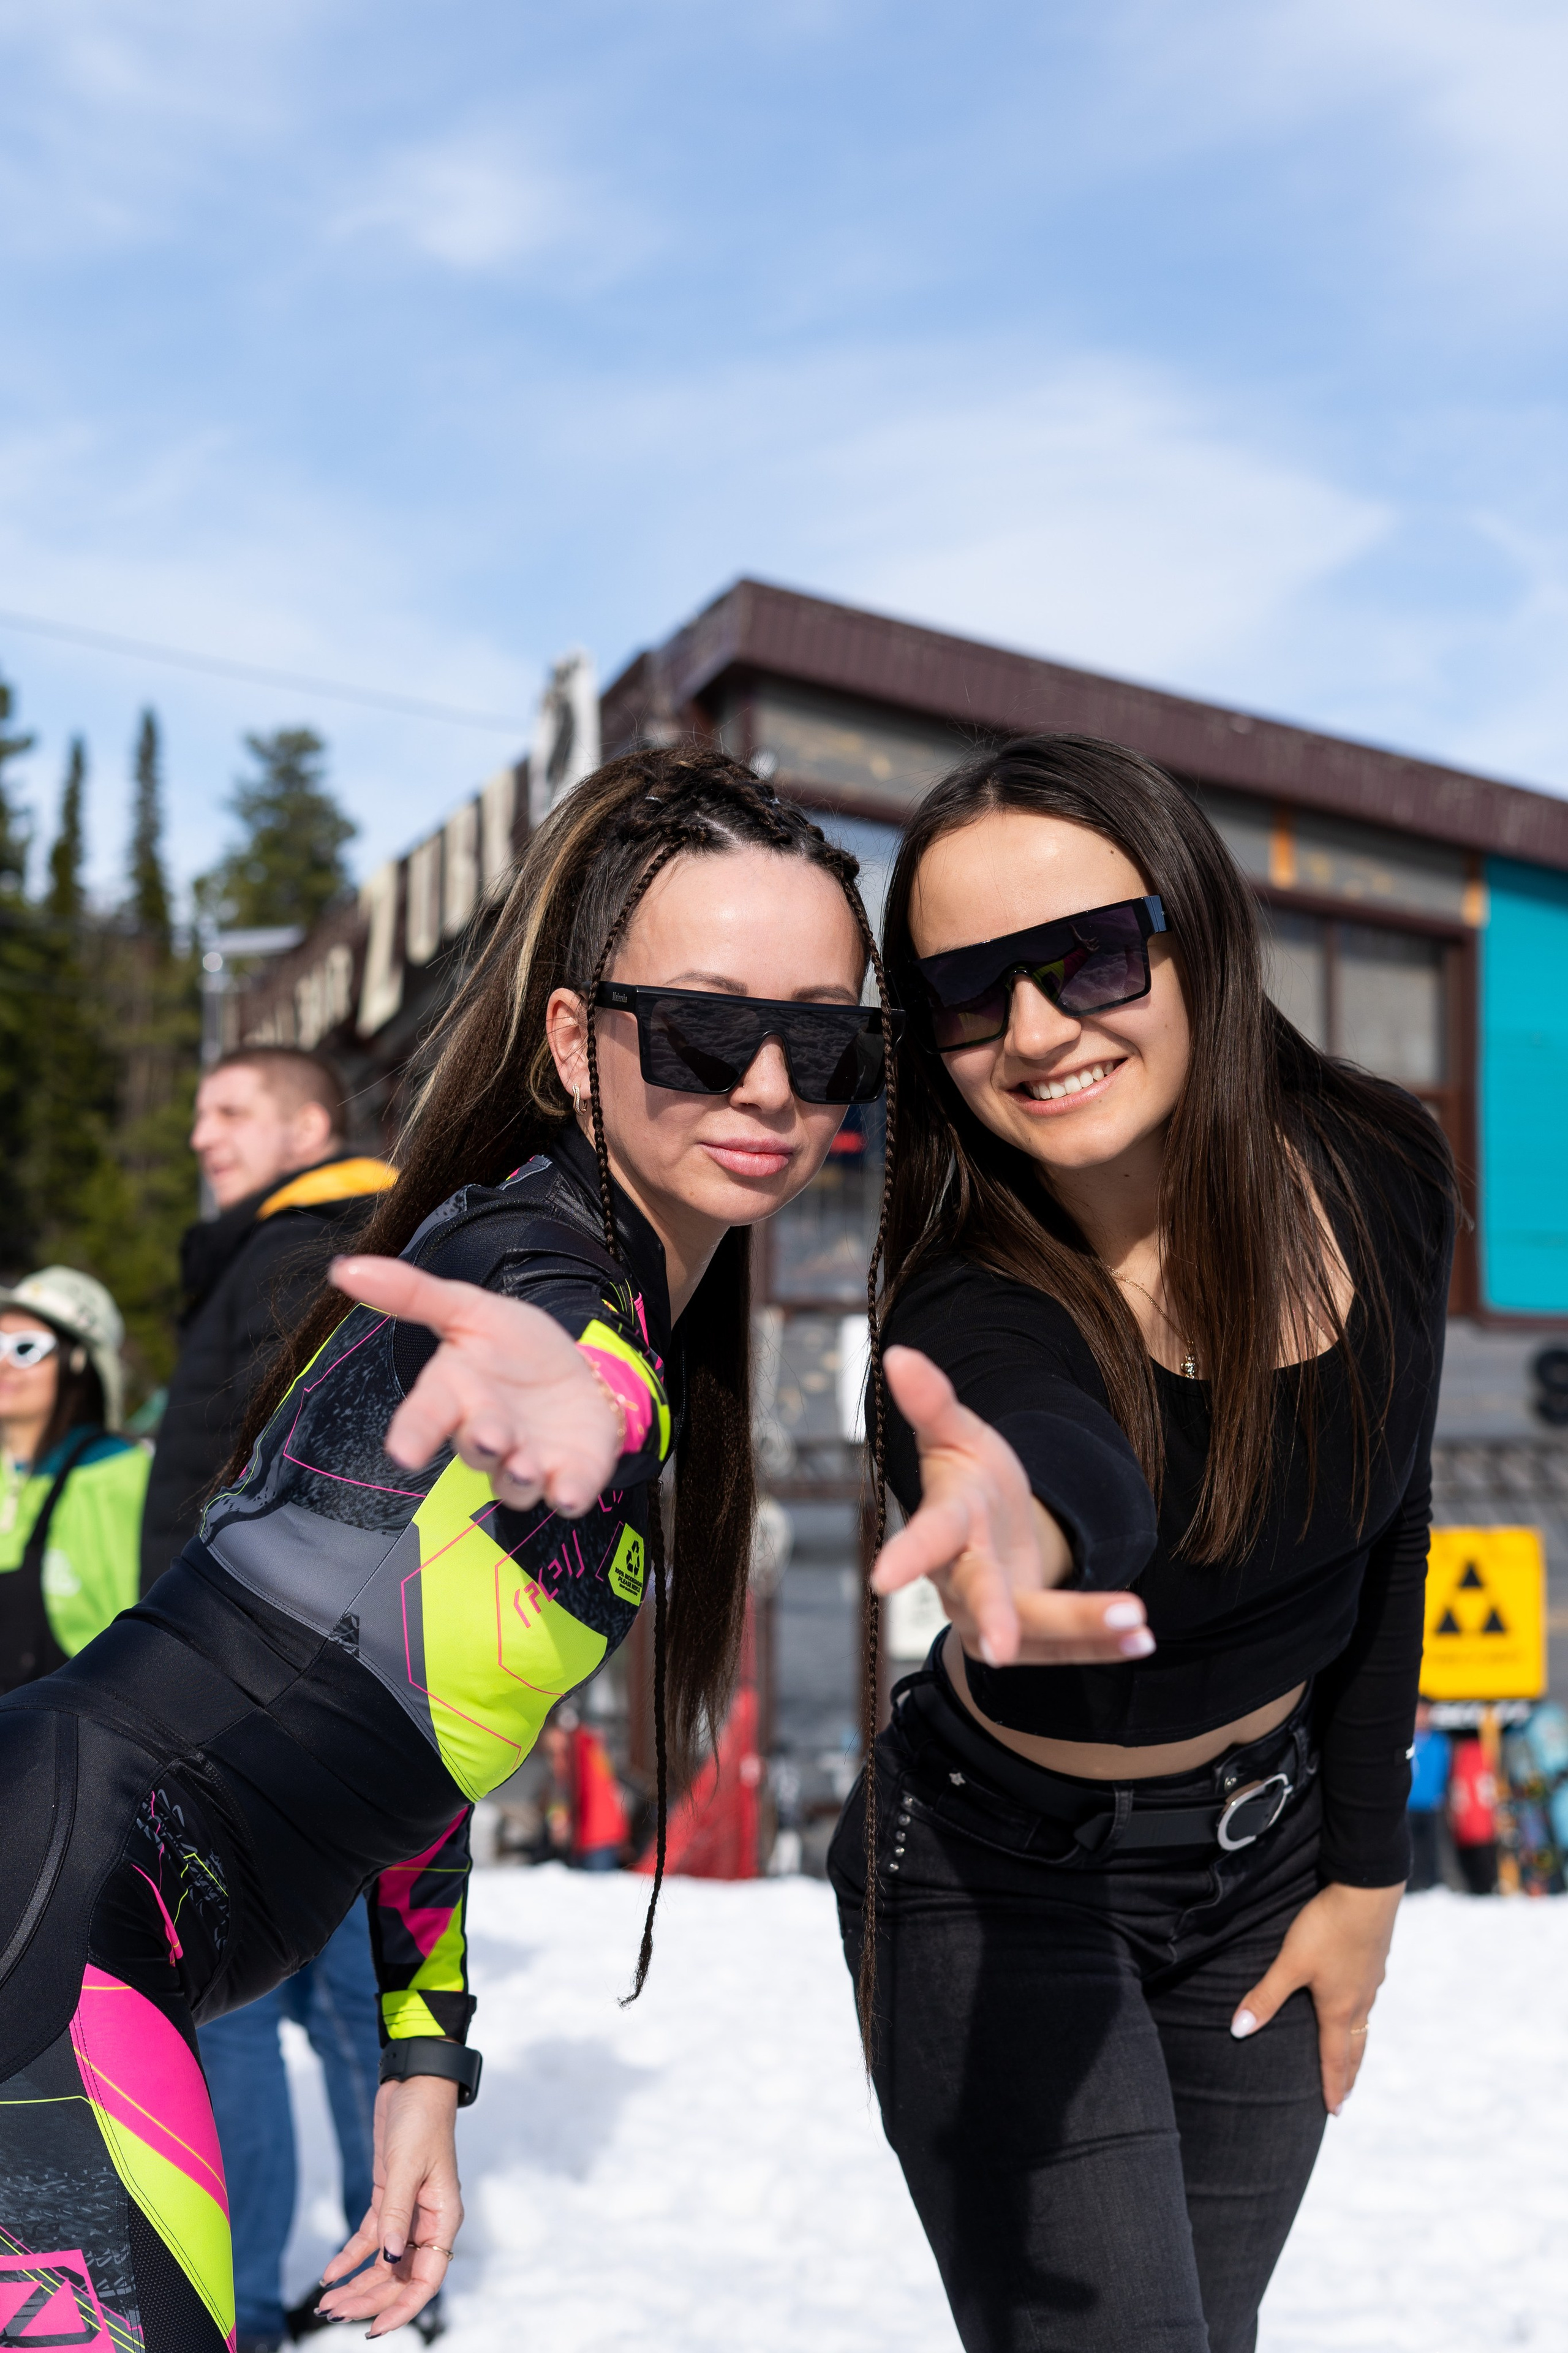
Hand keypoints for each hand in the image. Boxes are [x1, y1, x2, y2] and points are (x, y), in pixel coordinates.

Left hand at [317, 2074, 463, 2337]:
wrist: (413, 2083)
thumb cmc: (421, 2119)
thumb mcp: (406, 2165)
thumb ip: (396, 2212)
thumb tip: (388, 2257)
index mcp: (443, 2218)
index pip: (427, 2278)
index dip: (403, 2307)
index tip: (375, 2328)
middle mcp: (426, 2222)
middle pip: (399, 2276)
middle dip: (368, 2299)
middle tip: (334, 2314)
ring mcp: (406, 2212)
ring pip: (382, 2263)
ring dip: (356, 2284)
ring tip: (327, 2304)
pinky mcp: (387, 2199)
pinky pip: (369, 2240)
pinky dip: (349, 2258)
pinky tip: (330, 2275)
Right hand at [330, 1254, 622, 1515]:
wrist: (575, 1371)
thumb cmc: (512, 1347)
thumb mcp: (469, 1309)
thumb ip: (411, 1294)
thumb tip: (344, 1267)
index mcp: (455, 1395)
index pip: (424, 1417)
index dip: (413, 1436)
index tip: (402, 1453)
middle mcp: (486, 1435)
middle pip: (474, 1448)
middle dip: (481, 1443)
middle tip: (491, 1438)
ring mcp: (526, 1460)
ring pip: (513, 1483)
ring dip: (518, 1477)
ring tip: (526, 1464)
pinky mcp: (569, 1474)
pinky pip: (567, 1493)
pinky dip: (569, 1493)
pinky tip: (570, 1491)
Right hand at [869, 1346, 1153, 1668]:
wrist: (997, 1532)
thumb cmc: (972, 1480)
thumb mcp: (959, 1435)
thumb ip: (933, 1401)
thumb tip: (897, 1353)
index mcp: (945, 1524)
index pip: (925, 1535)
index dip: (906, 1555)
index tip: (883, 1580)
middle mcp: (961, 1580)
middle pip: (980, 1597)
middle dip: (997, 1619)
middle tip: (1004, 1645)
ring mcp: (994, 1617)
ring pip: (1035, 1631)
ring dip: (1083, 1629)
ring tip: (1135, 1623)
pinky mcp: (1031, 1641)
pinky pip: (1068, 1649)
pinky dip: (1106, 1645)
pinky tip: (1144, 1639)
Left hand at [1231, 1879, 1403, 2113]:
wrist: (1368, 1891)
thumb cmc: (1327, 1929)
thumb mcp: (1290, 1963)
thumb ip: (1265, 1997)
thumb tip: (1237, 2031)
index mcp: (1338, 2008)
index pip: (1334, 2058)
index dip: (1332, 2086)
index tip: (1334, 2112)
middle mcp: (1359, 2000)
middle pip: (1355, 2047)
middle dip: (1350, 2074)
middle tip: (1346, 2097)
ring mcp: (1371, 1980)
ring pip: (1364, 2022)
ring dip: (1358, 2046)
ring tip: (1354, 2057)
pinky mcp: (1376, 1959)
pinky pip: (1369, 1997)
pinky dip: (1363, 2013)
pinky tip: (1359, 2001)